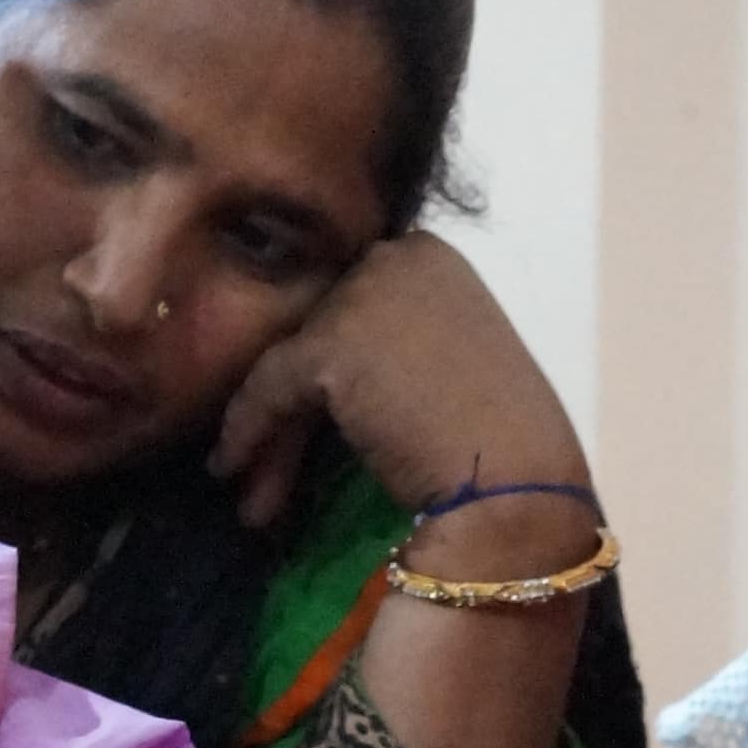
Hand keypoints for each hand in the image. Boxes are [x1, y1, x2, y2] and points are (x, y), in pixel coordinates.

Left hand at [207, 232, 589, 532]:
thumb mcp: (447, 362)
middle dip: (290, 403)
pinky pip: (267, 389)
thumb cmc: (498, 441)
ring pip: (288, 363)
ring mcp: (364, 295)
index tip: (307, 423)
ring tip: (251, 492)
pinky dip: (248, 431)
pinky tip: (232, 470)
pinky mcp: (332, 343)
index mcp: (429, 254)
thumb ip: (393, 344)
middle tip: (269, 464)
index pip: (348, 302)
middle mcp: (396, 256)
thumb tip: (331, 374)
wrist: (515, 484)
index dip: (323, 368)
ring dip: (267, 431)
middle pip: (314, 329)